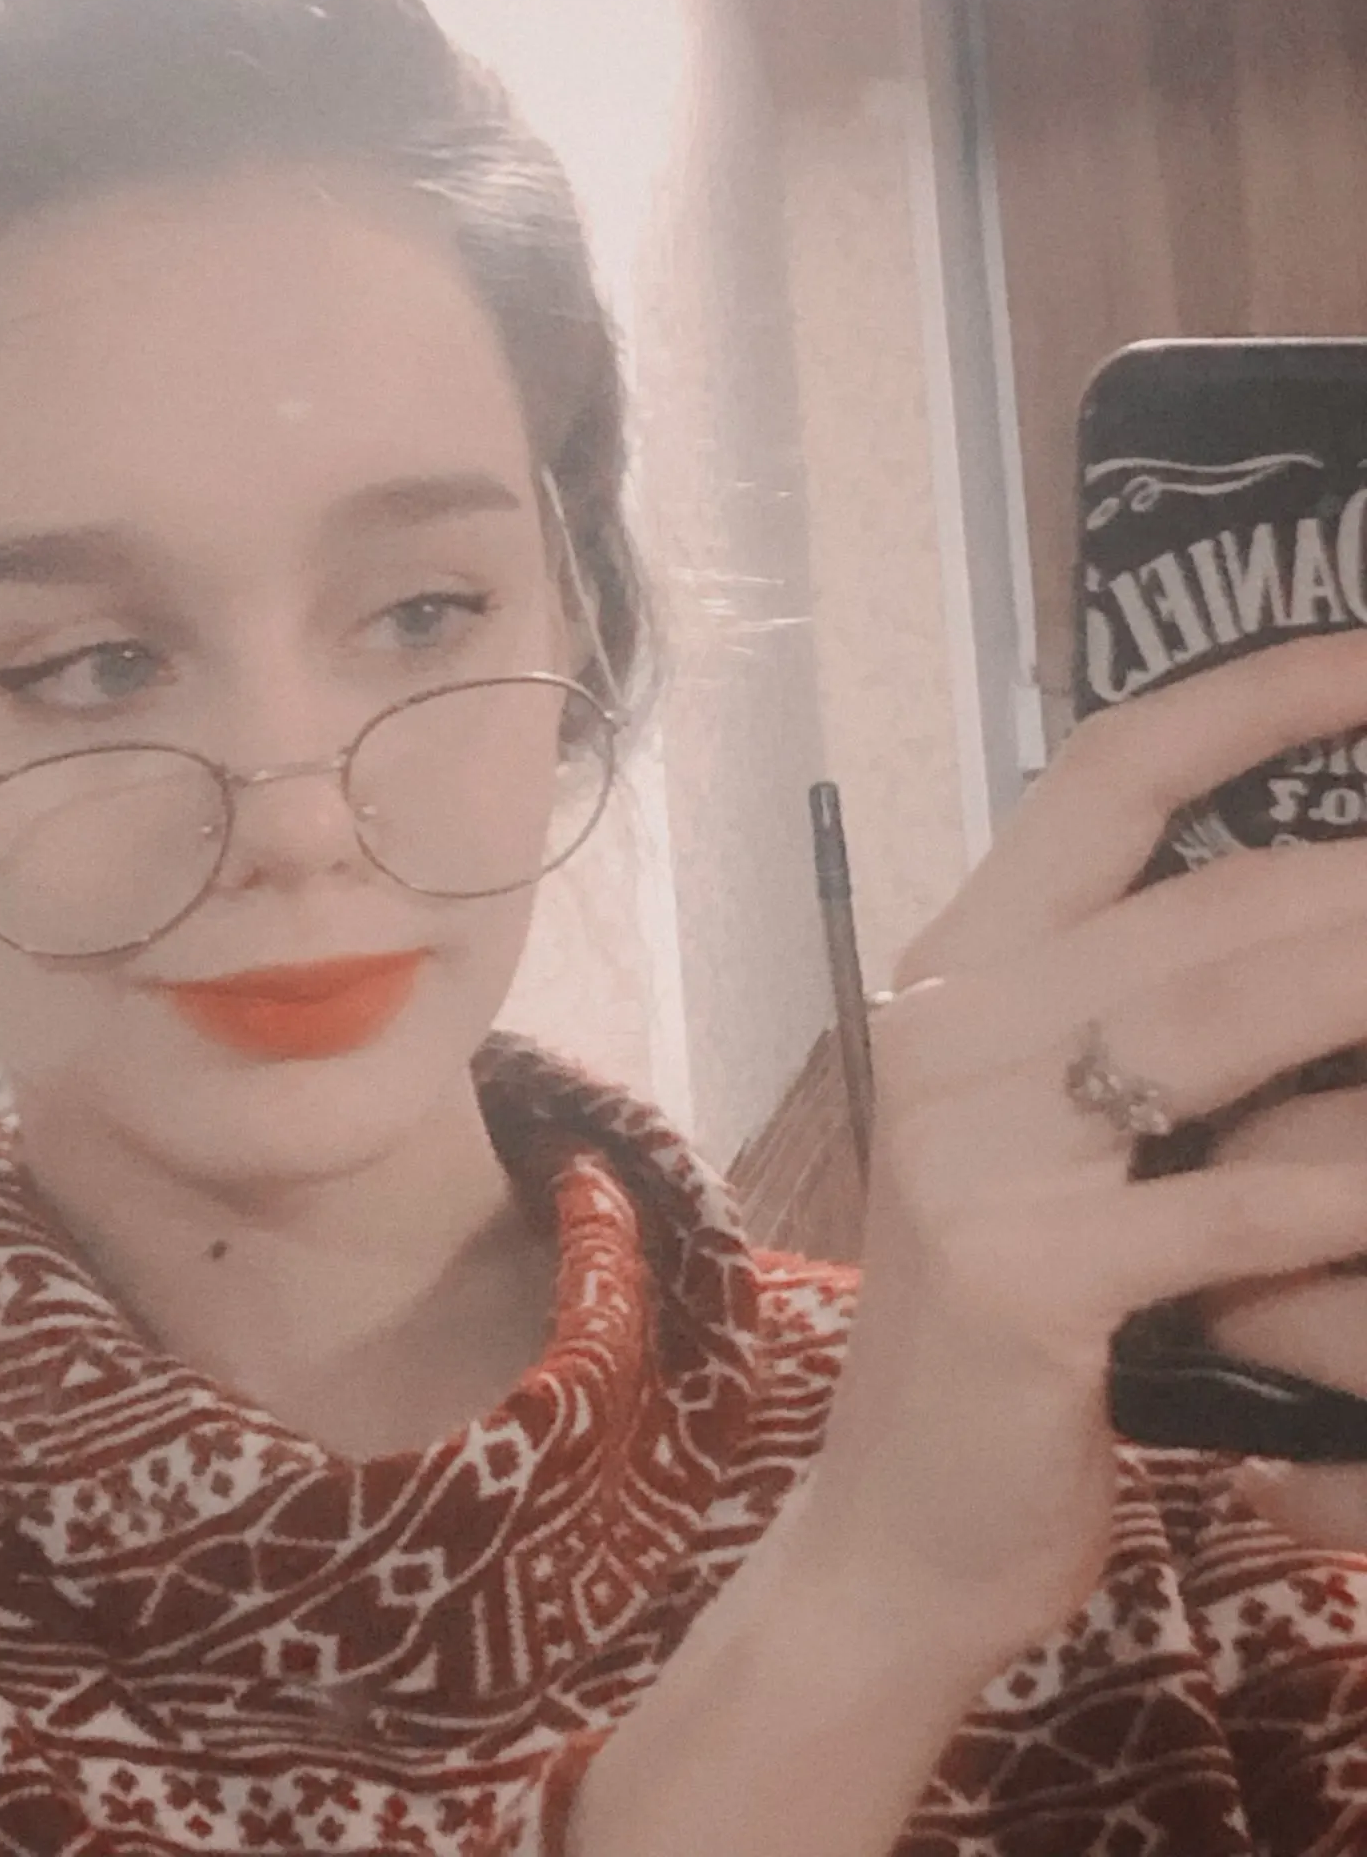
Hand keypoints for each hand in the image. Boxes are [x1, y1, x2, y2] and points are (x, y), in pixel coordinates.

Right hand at [795, 630, 1366, 1663]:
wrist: (901, 1526)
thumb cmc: (1006, 1326)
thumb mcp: (1042, 1147)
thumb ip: (1136, 1028)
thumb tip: (1331, 923)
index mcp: (951, 978)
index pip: (1098, 782)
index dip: (1250, 697)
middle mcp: (945, 1032)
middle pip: (1204, 898)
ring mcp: (970, 1150)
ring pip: (1222, 1016)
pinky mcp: (1020, 1275)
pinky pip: (1236, 1204)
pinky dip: (1350, 1190)